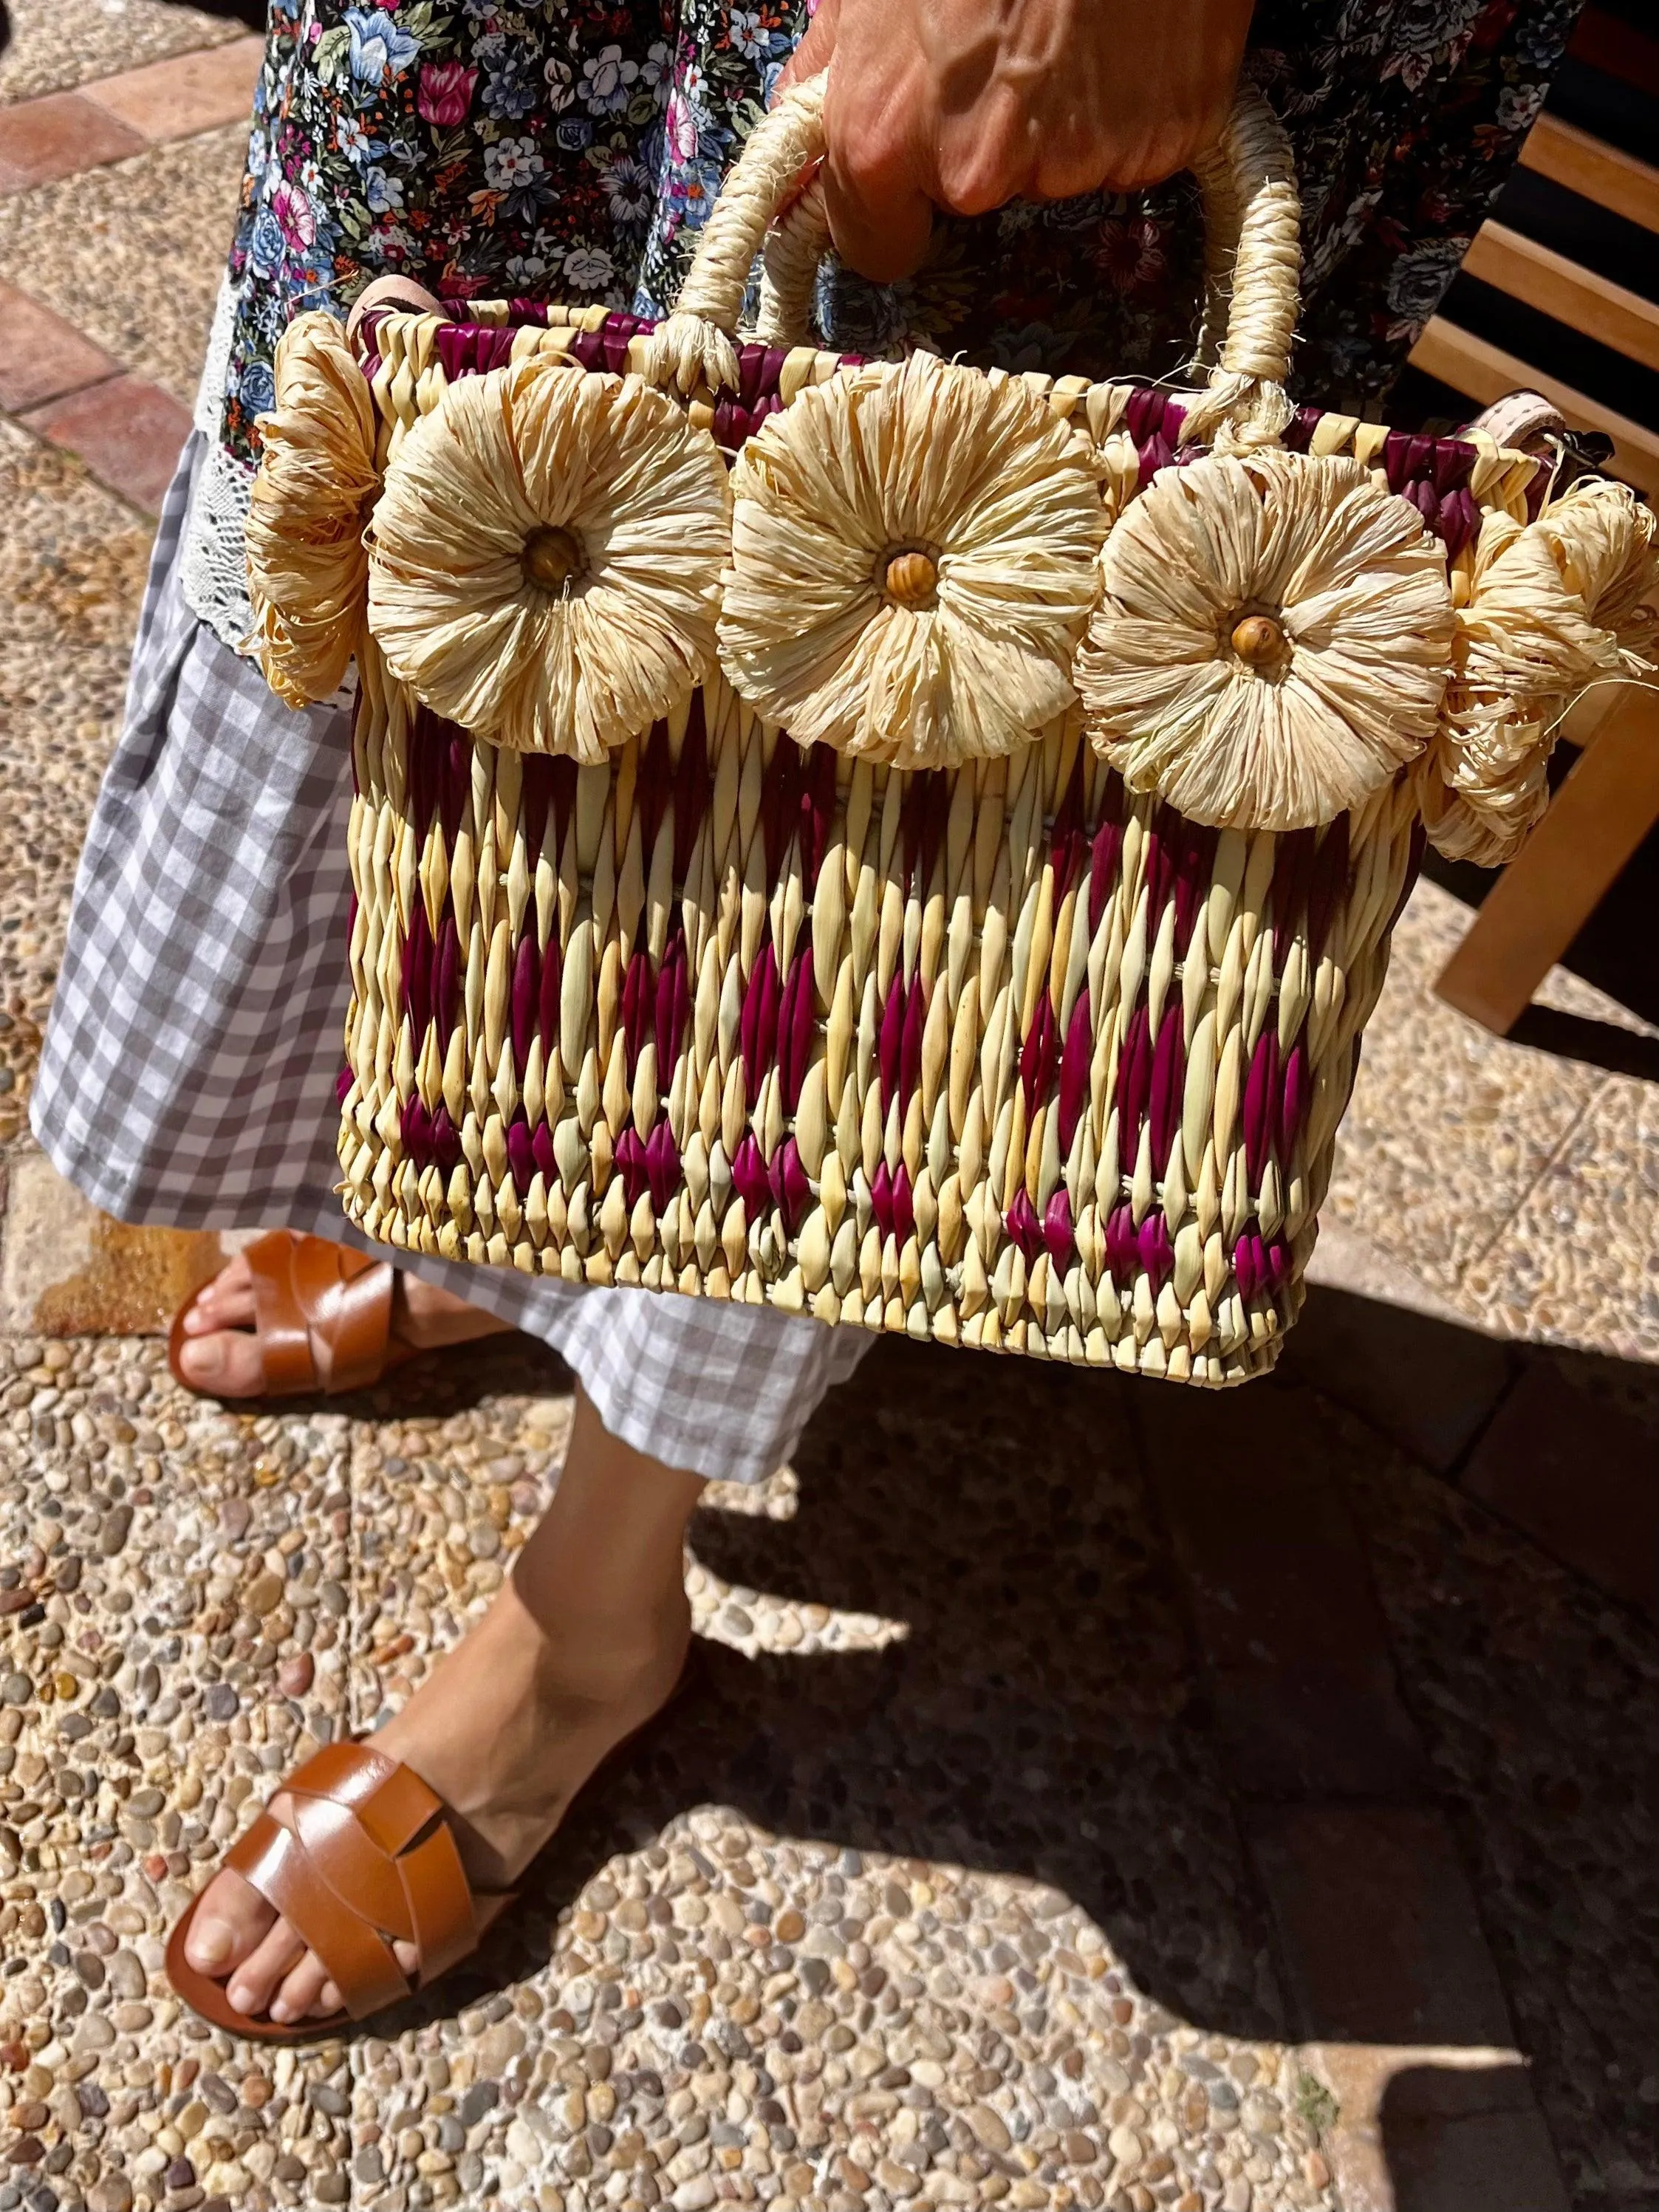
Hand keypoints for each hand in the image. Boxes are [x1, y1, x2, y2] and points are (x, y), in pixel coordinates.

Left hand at [777, 0, 1256, 282]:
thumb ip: (830, 69)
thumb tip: (805, 129)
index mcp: (885, 137)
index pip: (876, 248)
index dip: (889, 211)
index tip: (907, 180)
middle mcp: (975, 171)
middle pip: (968, 196)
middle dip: (978, 140)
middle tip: (1002, 41)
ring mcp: (1073, 165)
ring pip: (1052, 169)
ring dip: (1056, 115)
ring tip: (1067, 25)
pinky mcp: (1156, 146)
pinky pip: (1126, 146)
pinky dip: (1122, 104)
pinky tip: (1117, 38)